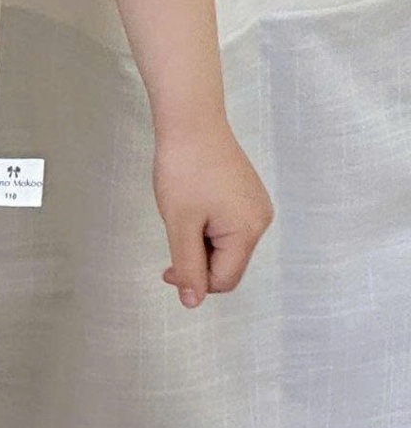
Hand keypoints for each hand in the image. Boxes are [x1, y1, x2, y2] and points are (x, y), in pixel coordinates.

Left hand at [153, 119, 272, 308]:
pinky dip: (208, 228)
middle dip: (198, 262)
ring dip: (201, 244)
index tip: (166, 270)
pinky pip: (229, 226)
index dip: (194, 282)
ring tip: (182, 217)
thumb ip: (188, 266)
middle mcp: (261, 221)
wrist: (191, 123)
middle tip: (171, 243)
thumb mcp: (181, 224)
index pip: (224, 279)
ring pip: (227, 246)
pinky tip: (191, 209)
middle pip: (229, 264)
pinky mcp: (248, 194)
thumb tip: (193, 304)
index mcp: (248, 231)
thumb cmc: (183, 172)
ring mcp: (257, 206)